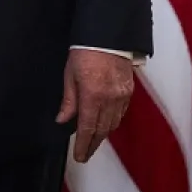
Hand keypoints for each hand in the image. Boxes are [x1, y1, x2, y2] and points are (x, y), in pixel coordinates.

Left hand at [57, 48, 133, 162]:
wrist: (108, 36)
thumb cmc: (85, 51)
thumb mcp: (69, 74)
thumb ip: (68, 100)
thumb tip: (62, 119)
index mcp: (92, 95)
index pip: (88, 128)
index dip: (83, 145)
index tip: (79, 156)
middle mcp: (109, 99)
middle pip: (102, 130)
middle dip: (93, 144)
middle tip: (85, 153)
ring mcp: (121, 96)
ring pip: (113, 124)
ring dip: (103, 134)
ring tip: (93, 140)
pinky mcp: (129, 91)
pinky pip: (121, 113)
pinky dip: (113, 121)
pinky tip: (106, 123)